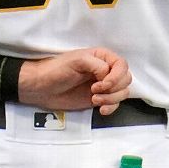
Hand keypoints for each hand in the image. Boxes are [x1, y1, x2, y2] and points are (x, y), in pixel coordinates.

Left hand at [16, 48, 130, 112]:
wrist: (42, 88)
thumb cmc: (57, 70)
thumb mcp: (76, 61)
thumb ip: (97, 65)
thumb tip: (108, 74)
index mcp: (102, 57)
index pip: (122, 65)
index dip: (117, 77)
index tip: (103, 84)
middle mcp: (106, 71)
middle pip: (126, 80)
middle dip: (114, 89)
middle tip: (95, 92)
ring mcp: (104, 86)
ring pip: (123, 93)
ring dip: (112, 99)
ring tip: (94, 100)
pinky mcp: (99, 99)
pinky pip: (115, 104)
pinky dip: (111, 107)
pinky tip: (100, 109)